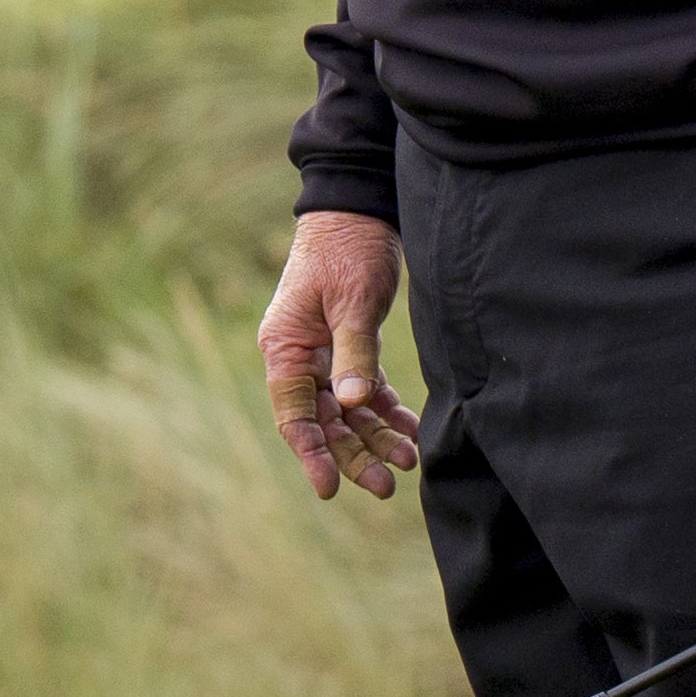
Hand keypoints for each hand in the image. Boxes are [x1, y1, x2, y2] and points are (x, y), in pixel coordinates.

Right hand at [261, 211, 421, 501]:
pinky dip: (386, 411)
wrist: (361, 209)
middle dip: (354, 455)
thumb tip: (354, 403)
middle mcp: (301, 358)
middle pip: (325, 421)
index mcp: (285, 348)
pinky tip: (410, 431)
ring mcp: (326, 354)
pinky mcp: (353, 346)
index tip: (330, 488)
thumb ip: (353, 352)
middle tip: (387, 486)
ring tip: (408, 462)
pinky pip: (367, 390)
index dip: (311, 453)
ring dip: (375, 438)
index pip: (294, 414)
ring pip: (349, 411)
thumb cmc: (348, 249)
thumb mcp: (352, 300)